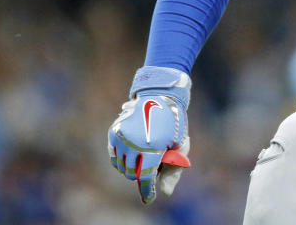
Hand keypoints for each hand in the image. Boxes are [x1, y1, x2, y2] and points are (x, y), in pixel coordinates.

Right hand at [107, 67, 191, 203]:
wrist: (160, 96)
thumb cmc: (175, 124)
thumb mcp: (181, 146)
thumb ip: (173, 171)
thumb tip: (164, 193)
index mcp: (152, 147)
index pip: (145, 178)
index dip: (147, 190)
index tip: (148, 199)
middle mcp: (133, 143)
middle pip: (132, 174)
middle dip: (142, 175)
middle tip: (153, 166)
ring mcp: (121, 137)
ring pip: (121, 167)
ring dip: (132, 168)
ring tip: (145, 156)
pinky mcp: (114, 133)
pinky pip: (114, 157)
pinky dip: (121, 161)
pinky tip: (133, 155)